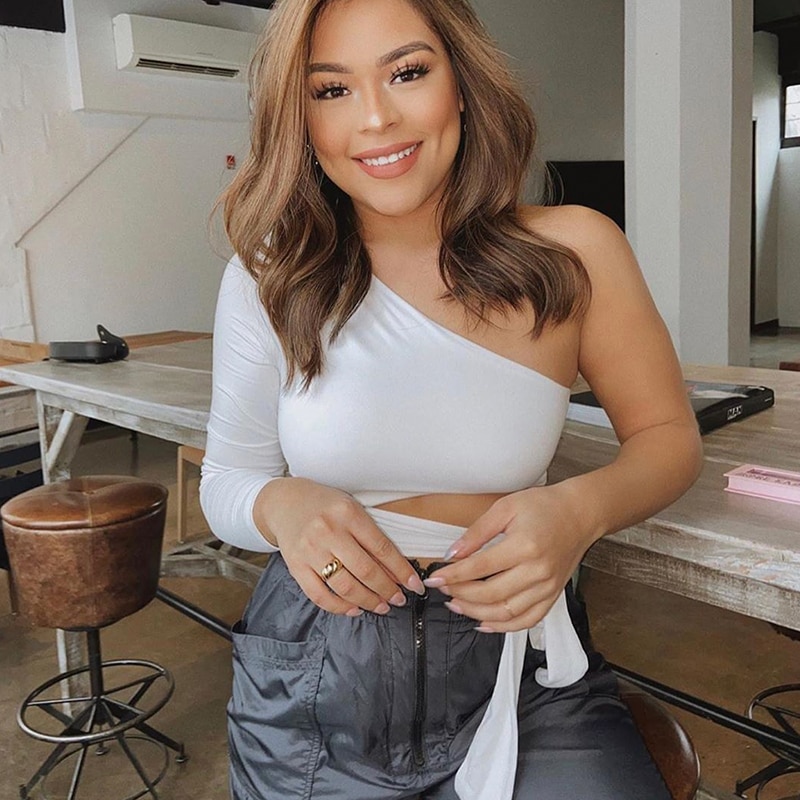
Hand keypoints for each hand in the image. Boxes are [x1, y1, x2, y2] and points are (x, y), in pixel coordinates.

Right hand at [255, 478, 424, 615]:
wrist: (285, 502)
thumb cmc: (324, 505)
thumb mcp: (350, 508)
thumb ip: (370, 535)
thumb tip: (395, 569)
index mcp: (348, 513)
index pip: (382, 548)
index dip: (401, 570)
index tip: (414, 584)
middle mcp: (328, 531)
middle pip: (365, 570)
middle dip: (387, 590)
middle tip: (398, 599)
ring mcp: (310, 550)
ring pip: (345, 586)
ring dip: (367, 601)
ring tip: (380, 606)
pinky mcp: (296, 566)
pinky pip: (319, 595)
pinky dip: (339, 607)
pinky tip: (354, 609)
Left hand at [424, 485, 596, 631]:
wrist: (580, 514)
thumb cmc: (544, 506)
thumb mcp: (505, 508)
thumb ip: (477, 533)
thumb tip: (452, 554)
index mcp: (524, 546)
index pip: (479, 567)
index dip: (453, 575)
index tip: (435, 578)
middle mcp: (537, 571)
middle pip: (490, 594)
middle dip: (460, 594)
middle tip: (443, 590)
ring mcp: (547, 587)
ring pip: (506, 613)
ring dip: (476, 613)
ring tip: (456, 605)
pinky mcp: (553, 595)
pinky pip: (526, 621)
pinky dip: (503, 627)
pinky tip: (483, 622)